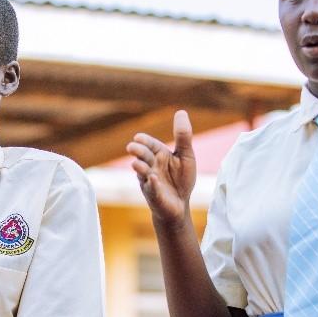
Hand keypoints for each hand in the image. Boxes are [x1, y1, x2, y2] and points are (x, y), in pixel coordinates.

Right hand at [126, 110, 195, 226]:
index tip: (138, 137)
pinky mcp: (153, 195)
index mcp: (159, 155)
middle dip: (137, 152)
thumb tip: (181, 111)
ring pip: (142, 172)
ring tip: (137, 164)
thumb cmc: (181, 179)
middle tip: (131, 147)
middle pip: (143, 156)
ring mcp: (149, 180)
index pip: (150, 144)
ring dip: (140, 167)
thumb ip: (183, 136)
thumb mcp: (186, 155)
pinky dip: (152, 184)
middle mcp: (151, 166)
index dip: (145, 141)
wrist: (180, 204)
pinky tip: (153, 179)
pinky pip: (151, 189)